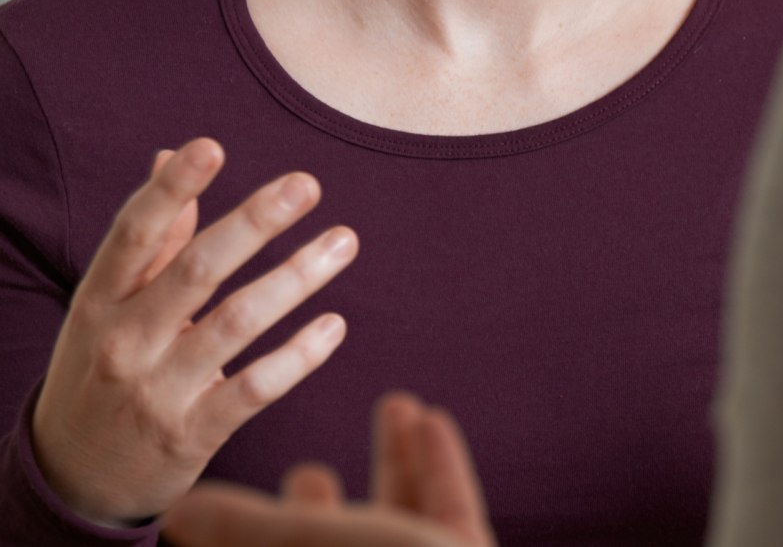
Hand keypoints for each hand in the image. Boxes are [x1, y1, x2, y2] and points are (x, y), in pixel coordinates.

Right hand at [31, 138, 357, 524]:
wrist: (73, 476)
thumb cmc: (102, 364)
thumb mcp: (108, 304)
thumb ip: (151, 236)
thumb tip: (169, 155)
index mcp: (100, 298)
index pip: (135, 233)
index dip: (171, 189)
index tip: (210, 145)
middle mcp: (124, 341)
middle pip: (196, 270)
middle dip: (254, 223)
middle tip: (307, 183)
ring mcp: (157, 391)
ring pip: (237, 323)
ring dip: (296, 277)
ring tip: (344, 239)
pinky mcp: (191, 434)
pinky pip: (255, 388)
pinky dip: (298, 354)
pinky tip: (335, 323)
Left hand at [162, 392, 496, 546]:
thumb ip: (240, 530)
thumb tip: (178, 514)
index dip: (241, 538)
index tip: (227, 499)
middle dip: (318, 510)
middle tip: (305, 471)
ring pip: (398, 528)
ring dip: (394, 462)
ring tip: (394, 404)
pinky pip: (449, 513)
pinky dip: (440, 466)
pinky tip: (431, 418)